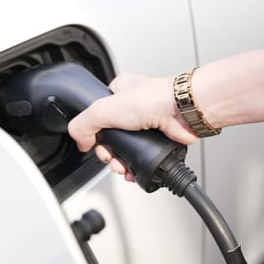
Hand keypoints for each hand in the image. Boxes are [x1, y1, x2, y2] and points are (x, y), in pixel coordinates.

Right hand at [68, 73, 197, 180]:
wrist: (182, 112)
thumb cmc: (153, 99)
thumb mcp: (104, 108)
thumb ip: (84, 124)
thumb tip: (81, 143)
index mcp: (118, 93)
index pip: (98, 116)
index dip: (94, 134)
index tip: (95, 144)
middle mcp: (133, 107)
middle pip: (110, 137)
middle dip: (107, 152)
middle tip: (110, 157)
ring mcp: (146, 124)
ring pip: (125, 149)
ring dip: (120, 162)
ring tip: (121, 167)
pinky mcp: (157, 139)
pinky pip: (141, 157)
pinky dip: (135, 167)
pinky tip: (132, 171)